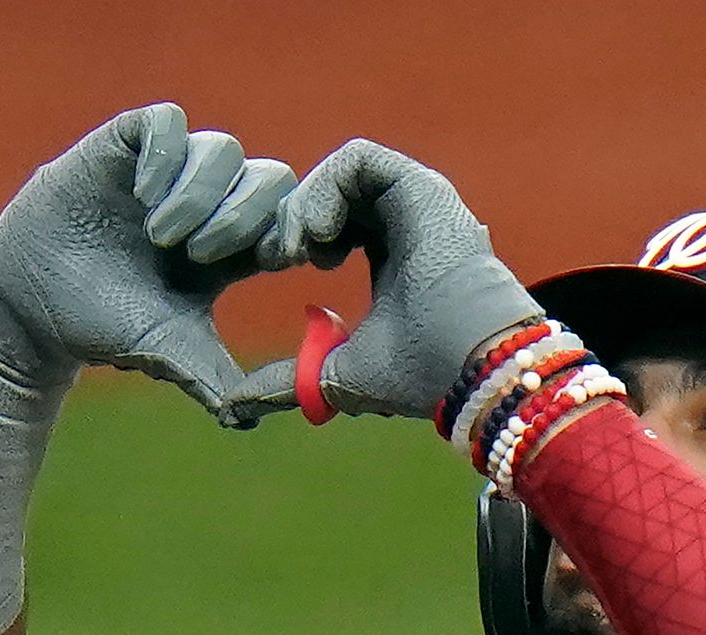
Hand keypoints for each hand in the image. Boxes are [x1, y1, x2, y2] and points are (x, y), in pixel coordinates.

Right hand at [0, 102, 295, 411]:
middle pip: (269, 178)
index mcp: (232, 248)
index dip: (292, 233)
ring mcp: (168, 170)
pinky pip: (168, 120)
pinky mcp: (125, 146)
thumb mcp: (168, 351)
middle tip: (201, 256)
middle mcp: (208, 203)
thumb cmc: (105, 326)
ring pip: (223, 149)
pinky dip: (166, 154)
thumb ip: (213, 378)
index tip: (277, 261)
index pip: (288, 219)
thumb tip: (252, 419)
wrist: (31, 307)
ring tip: (161, 236)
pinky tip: (143, 194)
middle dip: (245, 217)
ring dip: (201, 195)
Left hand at [220, 139, 542, 427]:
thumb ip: (290, 379)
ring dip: (304, 204)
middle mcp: (407, 224)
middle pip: (330, 194)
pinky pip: (359, 159)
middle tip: (276, 257)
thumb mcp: (337, 373)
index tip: (274, 267)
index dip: (293, 237)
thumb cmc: (418, 374)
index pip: (332, 225)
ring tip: (297, 249)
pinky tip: (321, 234)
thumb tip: (237, 404)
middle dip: (291, 219)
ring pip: (341, 173)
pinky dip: (327, 188)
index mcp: (392, 259)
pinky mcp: (420, 186)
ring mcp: (416, 201)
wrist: (467, 366)